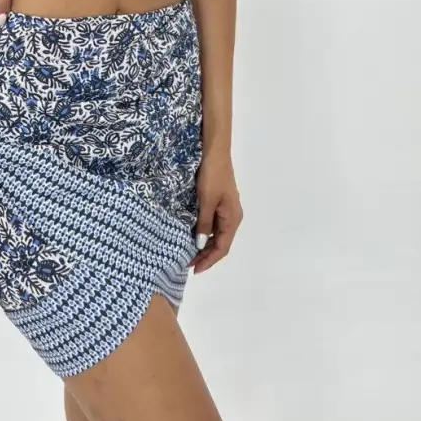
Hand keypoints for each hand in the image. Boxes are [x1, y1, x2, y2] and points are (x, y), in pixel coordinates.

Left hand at [191, 149, 242, 273]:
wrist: (215, 152)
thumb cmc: (212, 175)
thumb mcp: (206, 200)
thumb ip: (204, 223)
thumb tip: (199, 244)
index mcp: (232, 218)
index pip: (222, 247)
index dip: (209, 260)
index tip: (194, 269)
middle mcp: (232, 217)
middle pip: (220, 243)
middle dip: (206, 256)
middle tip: (188, 264)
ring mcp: (227, 210)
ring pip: (217, 235)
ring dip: (205, 246)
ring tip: (189, 254)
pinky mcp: (220, 203)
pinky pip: (214, 225)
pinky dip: (204, 234)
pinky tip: (193, 236)